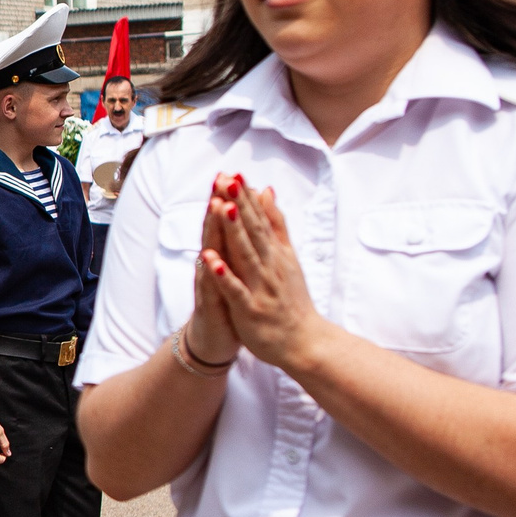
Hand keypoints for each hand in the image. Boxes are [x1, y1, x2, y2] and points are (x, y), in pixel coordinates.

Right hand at [184, 184, 243, 364]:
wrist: (213, 341)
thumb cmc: (227, 303)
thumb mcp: (233, 270)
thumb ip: (236, 244)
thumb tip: (241, 220)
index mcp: (223, 256)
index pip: (225, 223)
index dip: (229, 199)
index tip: (233, 172)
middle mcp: (211, 265)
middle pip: (213, 230)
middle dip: (217, 204)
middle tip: (220, 178)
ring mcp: (207, 283)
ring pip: (209, 252)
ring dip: (212, 229)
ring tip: (215, 206)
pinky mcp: (207, 304)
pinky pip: (207, 286)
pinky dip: (209, 273)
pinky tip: (208, 259)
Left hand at [203, 174, 330, 374]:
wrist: (305, 343)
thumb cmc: (291, 299)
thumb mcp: (286, 256)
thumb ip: (275, 224)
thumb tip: (266, 190)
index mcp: (275, 254)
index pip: (259, 221)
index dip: (245, 198)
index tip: (232, 174)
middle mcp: (269, 267)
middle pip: (252, 232)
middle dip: (238, 205)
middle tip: (226, 179)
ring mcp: (260, 288)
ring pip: (245, 256)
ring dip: (233, 232)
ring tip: (221, 207)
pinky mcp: (250, 310)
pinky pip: (235, 290)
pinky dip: (223, 275)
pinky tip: (210, 258)